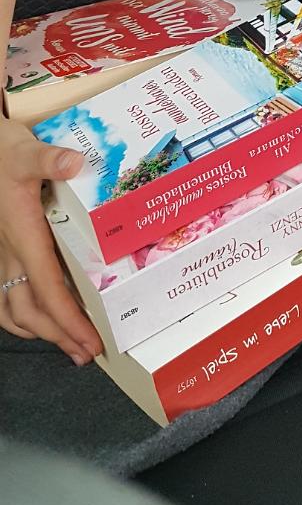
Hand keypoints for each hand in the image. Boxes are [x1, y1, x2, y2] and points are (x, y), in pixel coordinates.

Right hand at [0, 115, 102, 361]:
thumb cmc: (3, 153)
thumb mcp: (27, 152)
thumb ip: (49, 160)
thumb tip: (73, 163)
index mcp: (23, 237)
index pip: (47, 290)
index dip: (68, 321)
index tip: (89, 341)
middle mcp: (11, 252)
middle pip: (31, 310)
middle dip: (59, 335)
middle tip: (87, 352)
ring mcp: (4, 254)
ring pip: (14, 308)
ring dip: (40, 331)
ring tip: (68, 345)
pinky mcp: (4, 249)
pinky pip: (5, 295)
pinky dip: (21, 315)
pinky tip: (37, 319)